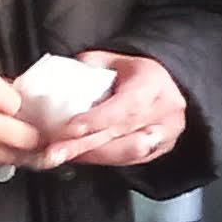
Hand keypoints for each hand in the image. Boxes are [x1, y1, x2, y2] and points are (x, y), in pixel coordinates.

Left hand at [29, 52, 188, 170]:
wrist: (165, 85)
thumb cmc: (135, 72)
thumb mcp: (112, 60)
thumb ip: (88, 69)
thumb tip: (58, 82)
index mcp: (154, 82)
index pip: (128, 104)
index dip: (98, 119)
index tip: (71, 129)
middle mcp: (165, 109)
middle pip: (124, 133)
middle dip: (85, 145)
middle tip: (55, 152)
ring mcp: (166, 133)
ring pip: (128, 153)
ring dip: (92, 156)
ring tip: (63, 156)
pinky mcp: (161, 149)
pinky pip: (130, 161)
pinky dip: (102, 160)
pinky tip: (80, 157)